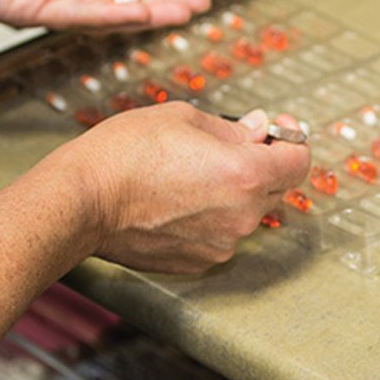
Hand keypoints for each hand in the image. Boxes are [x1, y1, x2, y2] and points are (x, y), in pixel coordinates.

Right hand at [64, 103, 310, 273]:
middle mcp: (241, 215)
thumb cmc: (123, 154)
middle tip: (231, 145)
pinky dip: (210, 217)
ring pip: (246, 212)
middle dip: (262, 164)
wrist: (80, 201)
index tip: (279, 129)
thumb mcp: (183, 118)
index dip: (292, 140)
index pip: (299, 161)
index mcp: (245, 175)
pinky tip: (177, 200)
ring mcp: (221, 243)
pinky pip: (220, 234)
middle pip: (277, 188)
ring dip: (233, 192)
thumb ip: (233, 128)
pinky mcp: (198, 261)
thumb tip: (260, 129)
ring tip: (190, 174)